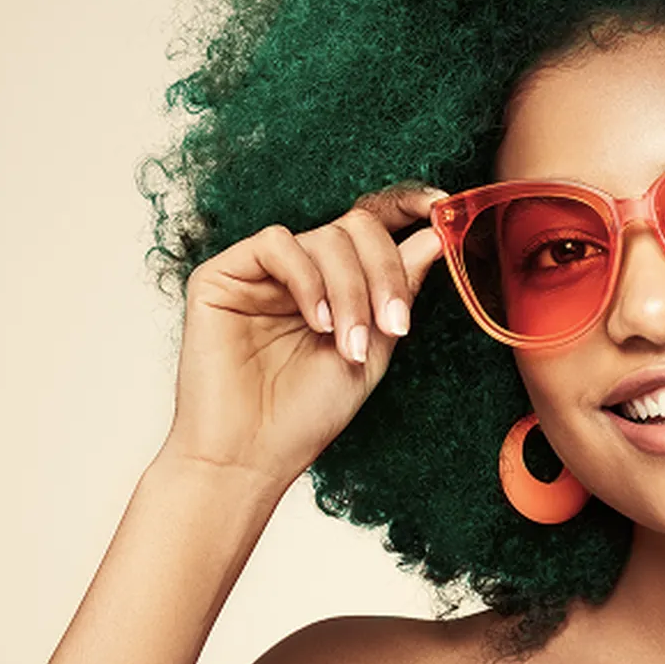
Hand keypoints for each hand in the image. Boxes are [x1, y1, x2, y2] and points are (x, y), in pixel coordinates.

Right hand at [159, 183, 448, 488]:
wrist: (251, 458)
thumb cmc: (308, 413)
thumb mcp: (376, 346)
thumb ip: (400, 288)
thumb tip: (437, 234)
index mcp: (336, 282)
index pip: (373, 227)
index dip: (408, 205)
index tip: (443, 206)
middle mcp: (299, 269)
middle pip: (357, 227)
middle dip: (385, 273)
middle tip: (394, 326)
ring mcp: (260, 271)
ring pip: (325, 237)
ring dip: (351, 291)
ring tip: (350, 345)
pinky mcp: (221, 275)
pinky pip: (277, 243)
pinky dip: (308, 278)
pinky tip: (316, 322)